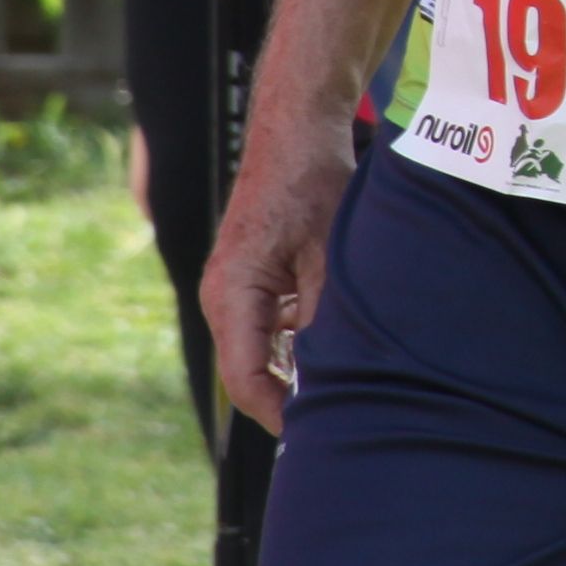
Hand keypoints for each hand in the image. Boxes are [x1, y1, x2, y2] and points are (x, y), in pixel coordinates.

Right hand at [199, 111, 360, 439]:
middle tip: (336, 422)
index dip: (278, 411)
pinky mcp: (250, 278)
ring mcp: (232, 288)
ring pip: (260, 348)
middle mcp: (223, 296)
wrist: (296, 132)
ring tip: (343, 391)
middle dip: (287, 397)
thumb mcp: (330, 255)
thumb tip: (331, 373)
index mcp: (232, 293)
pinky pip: (267, 324)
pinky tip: (334, 344)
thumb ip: (326, 316)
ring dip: (295, 368)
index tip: (312, 434)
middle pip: (249, 368)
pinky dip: (296, 340)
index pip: (245, 376)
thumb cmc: (313, 184)